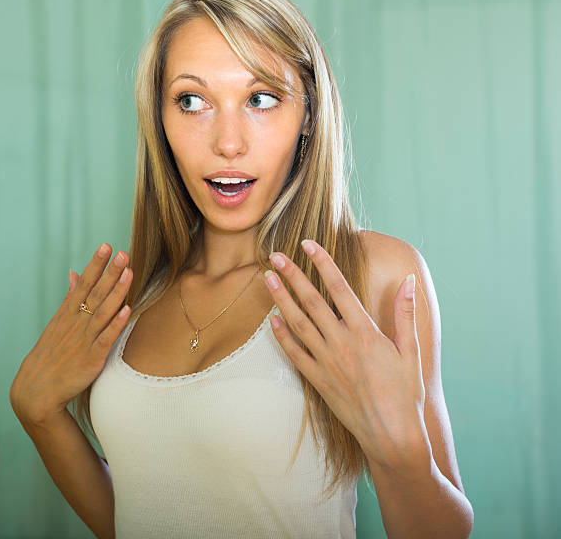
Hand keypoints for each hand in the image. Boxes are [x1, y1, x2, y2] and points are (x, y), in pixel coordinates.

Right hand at [9, 243, 132, 424]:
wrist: (37, 391)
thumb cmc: (52, 354)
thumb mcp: (58, 322)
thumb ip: (70, 297)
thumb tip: (75, 272)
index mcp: (68, 313)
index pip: (84, 283)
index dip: (96, 265)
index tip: (106, 245)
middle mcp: (76, 323)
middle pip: (95, 293)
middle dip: (109, 272)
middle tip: (122, 253)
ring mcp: (84, 340)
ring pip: (103, 312)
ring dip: (117, 292)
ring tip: (128, 273)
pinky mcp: (91, 358)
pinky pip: (105, 339)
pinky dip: (115, 325)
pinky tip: (127, 311)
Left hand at [264, 239, 428, 472]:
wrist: (392, 434)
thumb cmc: (406, 392)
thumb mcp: (411, 350)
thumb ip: (405, 313)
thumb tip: (409, 280)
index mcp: (365, 332)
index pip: (339, 288)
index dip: (322, 263)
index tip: (307, 244)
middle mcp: (341, 343)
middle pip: (311, 301)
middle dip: (292, 275)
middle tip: (274, 255)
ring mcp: (327, 362)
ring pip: (298, 324)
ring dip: (281, 300)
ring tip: (267, 279)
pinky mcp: (318, 380)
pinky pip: (295, 354)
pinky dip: (281, 336)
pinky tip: (271, 321)